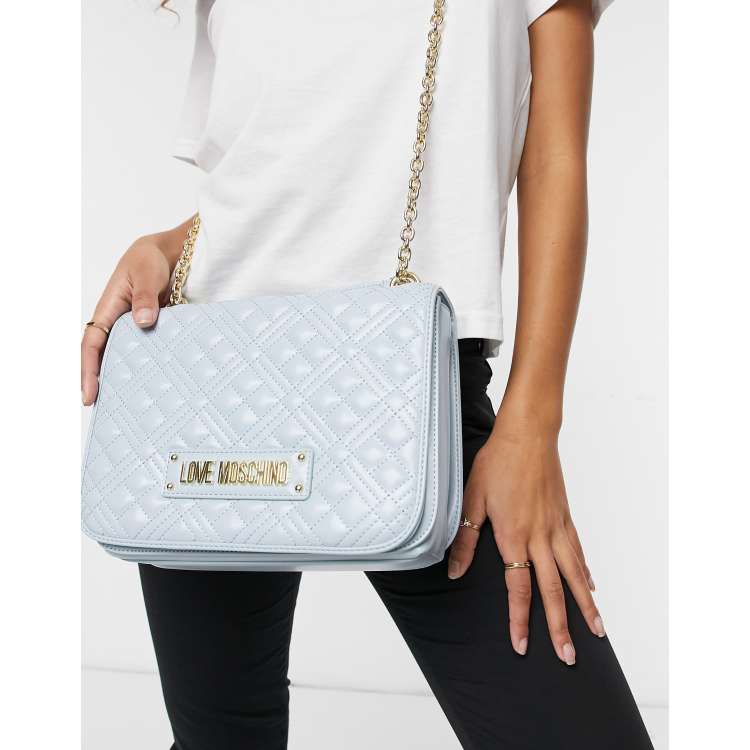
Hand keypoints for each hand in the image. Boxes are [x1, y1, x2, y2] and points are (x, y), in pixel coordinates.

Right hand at [81, 238, 171, 404]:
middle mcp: (119, 321)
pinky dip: (148, 367)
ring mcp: (137, 327)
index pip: (92, 344)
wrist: (173, 253)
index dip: (88, 369)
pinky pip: (149, 351)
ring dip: (125, 378)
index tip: (88, 394)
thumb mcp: (146, 273)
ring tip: (129, 405)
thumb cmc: (151, 259)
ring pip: (127, 357)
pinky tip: (156, 384)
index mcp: (108, 308)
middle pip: (105, 356)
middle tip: (106, 410)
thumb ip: (145, 296)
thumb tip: (144, 322)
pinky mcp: (155, 329)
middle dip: (102, 383)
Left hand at [448, 415, 604, 664]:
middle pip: (554, 590)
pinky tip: (590, 586)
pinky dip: (585, 572)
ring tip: (597, 632)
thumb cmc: (497, 462)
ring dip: (584, 606)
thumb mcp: (471, 499)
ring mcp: (557, 527)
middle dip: (561, 627)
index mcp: (513, 535)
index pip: (519, 588)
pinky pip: (578, 551)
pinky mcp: (565, 516)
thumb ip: (466, 539)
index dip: (520, 620)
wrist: (528, 434)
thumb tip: (454, 571)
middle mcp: (540, 537)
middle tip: (568, 657)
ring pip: (574, 575)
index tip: (523, 646)